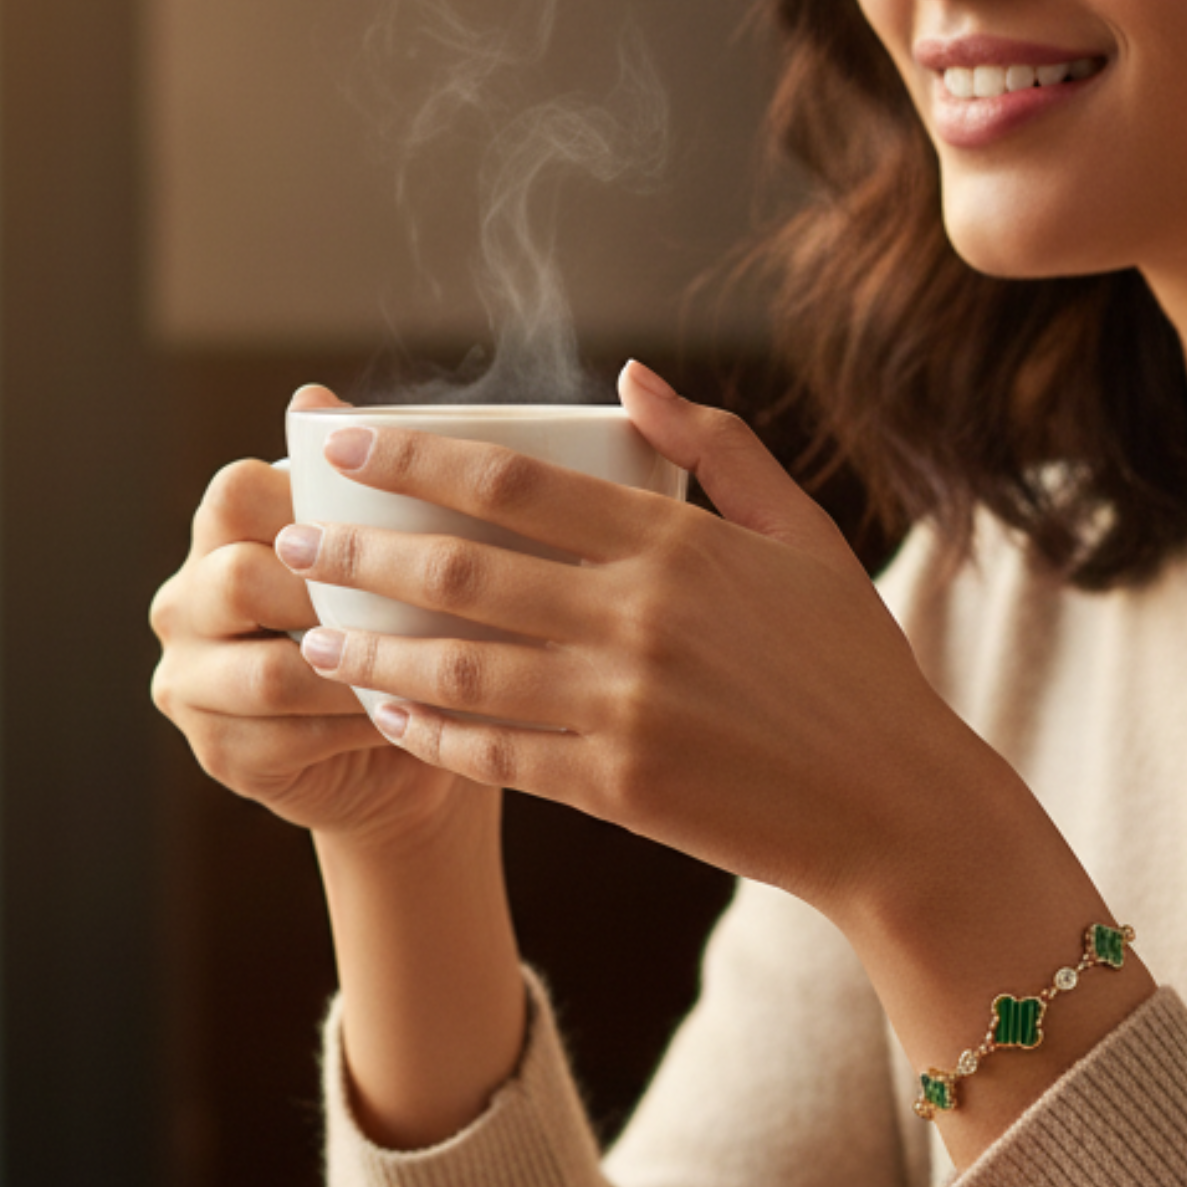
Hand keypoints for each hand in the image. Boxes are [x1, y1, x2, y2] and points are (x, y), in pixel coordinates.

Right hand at [149, 384, 482, 846]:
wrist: (403, 746)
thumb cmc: (402, 624)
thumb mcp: (393, 548)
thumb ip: (362, 482)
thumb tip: (317, 394)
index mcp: (222, 533)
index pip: (237, 492)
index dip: (309, 502)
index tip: (392, 519)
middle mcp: (185, 601)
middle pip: (237, 578)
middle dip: (331, 594)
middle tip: (418, 604)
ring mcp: (190, 680)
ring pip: (265, 673)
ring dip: (354, 670)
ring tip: (427, 668)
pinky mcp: (216, 752)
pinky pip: (285, 737)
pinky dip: (355, 726)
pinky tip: (408, 716)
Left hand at [282, 362, 1034, 915]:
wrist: (893, 806)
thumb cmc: (853, 664)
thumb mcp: (805, 536)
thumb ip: (719, 449)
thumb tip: (631, 380)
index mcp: (678, 544)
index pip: (512, 483)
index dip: (412, 458)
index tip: (341, 445)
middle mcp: (637, 618)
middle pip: (461, 571)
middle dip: (361, 552)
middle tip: (292, 541)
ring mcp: (622, 708)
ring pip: (458, 669)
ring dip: (372, 649)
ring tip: (314, 635)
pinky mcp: (615, 788)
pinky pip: (493, 754)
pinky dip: (428, 732)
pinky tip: (386, 714)